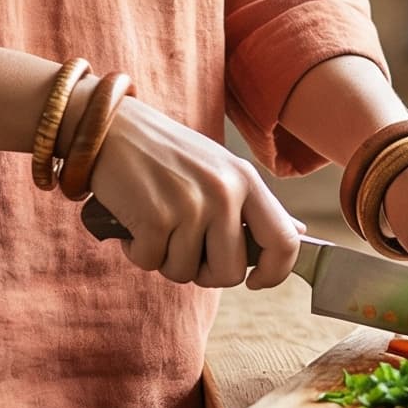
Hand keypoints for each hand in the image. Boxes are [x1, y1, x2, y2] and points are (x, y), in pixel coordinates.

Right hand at [86, 97, 300, 291]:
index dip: (274, 273)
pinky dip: (138, 251)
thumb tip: (299, 233)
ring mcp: (191, 205)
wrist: (108, 126)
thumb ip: (255, 204)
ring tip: (155, 224)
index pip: (284, 241)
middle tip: (183, 247)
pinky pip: (152, 263)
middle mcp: (224, 191)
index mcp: (245, 178)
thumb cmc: (163, 152)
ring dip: (165, 259)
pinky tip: (133, 221)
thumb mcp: (219, 167)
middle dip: (204, 272)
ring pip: (187, 273)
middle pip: (231, 273)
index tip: (254, 281)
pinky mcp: (156, 218)